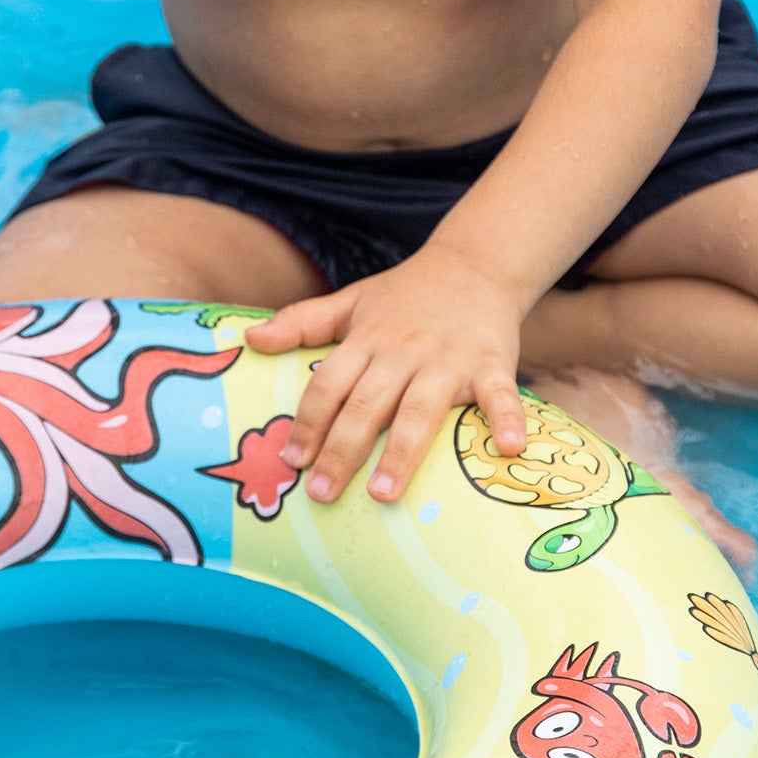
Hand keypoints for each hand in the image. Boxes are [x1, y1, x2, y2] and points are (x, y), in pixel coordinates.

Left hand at [245, 245, 530, 504]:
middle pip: (367, 403)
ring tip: (383, 493)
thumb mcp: (351, 300)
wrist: (474, 264)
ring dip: (403, 451)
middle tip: (322, 494)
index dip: (308, 421)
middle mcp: (403, 350)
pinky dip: (506, 418)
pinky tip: (506, 448)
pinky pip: (499, 394)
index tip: (291, 460)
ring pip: (421, 407)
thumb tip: (250, 339)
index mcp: (367, 338)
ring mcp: (448, 358)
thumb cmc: (405, 295)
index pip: (329, 383)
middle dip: (342, 449)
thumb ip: (302, 322)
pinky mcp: (492, 362)